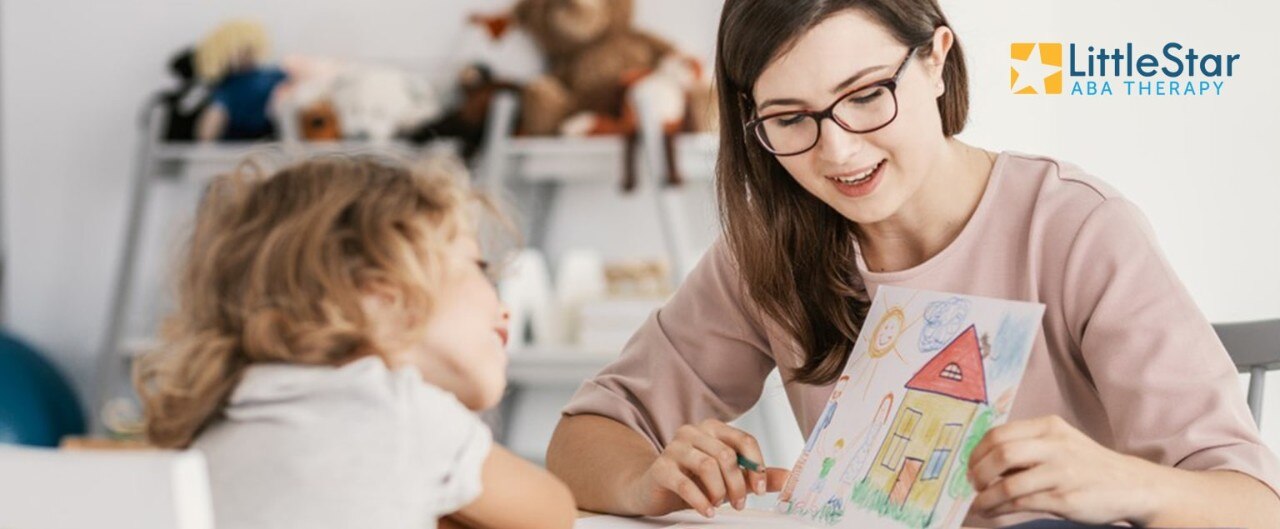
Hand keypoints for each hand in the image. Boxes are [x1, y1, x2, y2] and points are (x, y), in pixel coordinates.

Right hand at [624, 419, 788, 517]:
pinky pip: (685, 483)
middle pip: (726, 455)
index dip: (757, 465)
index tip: (761, 489)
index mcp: (712, 429)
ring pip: (708, 465)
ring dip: (720, 492)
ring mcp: (674, 448)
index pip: (743, 440)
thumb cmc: (693, 480)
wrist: (653, 489)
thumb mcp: (728, 477)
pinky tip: (707, 511)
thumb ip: (755, 475)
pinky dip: (701, 501)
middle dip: (738, 484)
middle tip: (740, 504)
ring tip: (719, 505)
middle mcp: (692, 432)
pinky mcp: (660, 467)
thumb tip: (787, 478)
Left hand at [967, 415, 1161, 524]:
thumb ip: (1027, 446)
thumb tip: (981, 462)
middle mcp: (1055, 446)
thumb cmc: (1087, 465)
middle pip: (1000, 454)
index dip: (977, 452)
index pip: (999, 434)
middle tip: (973, 485)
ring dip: (985, 497)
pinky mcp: (1065, 498)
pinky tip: (993, 511)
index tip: (970, 466)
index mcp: (1049, 427)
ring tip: (979, 504)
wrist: (1131, 485)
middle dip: (978, 473)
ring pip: (1008, 484)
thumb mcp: (1060, 443)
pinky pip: (1021, 504)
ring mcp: (1061, 473)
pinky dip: (1000, 508)